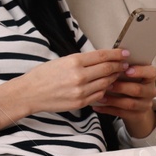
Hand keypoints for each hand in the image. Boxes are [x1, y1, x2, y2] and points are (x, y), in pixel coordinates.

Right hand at [0, 49, 125, 128]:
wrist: (30, 93)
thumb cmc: (43, 75)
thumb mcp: (62, 60)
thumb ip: (82, 61)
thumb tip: (100, 58)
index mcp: (74, 61)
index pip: (102, 56)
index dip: (116, 54)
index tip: (125, 53)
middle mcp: (79, 76)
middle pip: (107, 69)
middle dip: (119, 66)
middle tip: (125, 64)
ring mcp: (81, 91)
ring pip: (106, 82)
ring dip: (114, 78)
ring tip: (117, 74)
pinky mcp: (81, 102)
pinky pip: (99, 94)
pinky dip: (105, 89)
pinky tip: (107, 85)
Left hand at [93, 61, 155, 137]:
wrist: (136, 106)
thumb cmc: (129, 83)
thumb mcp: (129, 74)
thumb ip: (123, 68)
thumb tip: (108, 59)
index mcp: (149, 77)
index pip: (151, 72)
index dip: (140, 71)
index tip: (127, 70)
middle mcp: (150, 91)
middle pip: (138, 89)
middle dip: (121, 87)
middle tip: (107, 84)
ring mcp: (145, 104)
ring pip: (130, 103)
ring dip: (113, 100)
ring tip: (100, 96)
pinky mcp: (137, 115)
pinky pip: (122, 113)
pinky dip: (108, 109)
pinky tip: (98, 106)